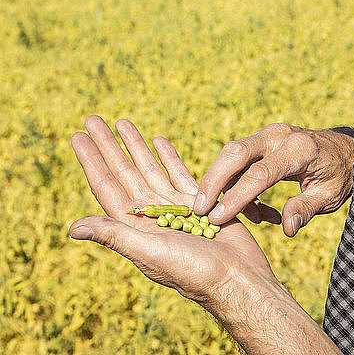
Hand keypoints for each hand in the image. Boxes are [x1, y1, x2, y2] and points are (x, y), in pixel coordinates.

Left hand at [69, 115, 273, 306]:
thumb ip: (115, 235)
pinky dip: (168, 156)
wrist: (238, 279)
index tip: (78, 136)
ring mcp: (173, 206)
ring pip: (149, 167)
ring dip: (135, 145)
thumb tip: (72, 229)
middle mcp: (150, 213)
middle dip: (108, 145)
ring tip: (122, 122)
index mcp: (134, 225)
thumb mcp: (150, 252)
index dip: (91, 160)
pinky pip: (177, 173)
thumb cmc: (193, 272)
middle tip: (92, 118)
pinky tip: (158, 140)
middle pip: (123, 170)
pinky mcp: (198, 202)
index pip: (106, 185)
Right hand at [193, 123, 353, 235]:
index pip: (260, 174)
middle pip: (235, 152)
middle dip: (213, 180)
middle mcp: (279, 135)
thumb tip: (286, 228)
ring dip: (223, 183)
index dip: (236, 197)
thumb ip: (306, 209)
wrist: (346, 148)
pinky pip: (240, 158)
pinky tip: (250, 206)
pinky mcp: (263, 138)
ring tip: (237, 215)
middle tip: (198, 208)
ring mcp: (269, 133)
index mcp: (299, 150)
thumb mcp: (330, 195)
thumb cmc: (339, 174)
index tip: (216, 217)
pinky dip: (236, 181)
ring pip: (232, 153)